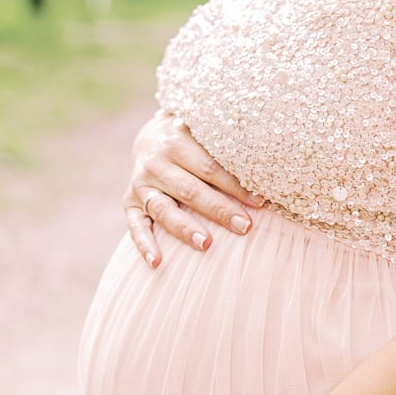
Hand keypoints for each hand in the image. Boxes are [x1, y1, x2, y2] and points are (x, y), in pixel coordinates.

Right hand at [125, 110, 264, 268]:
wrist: (149, 136)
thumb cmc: (190, 138)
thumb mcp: (202, 132)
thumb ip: (224, 146)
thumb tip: (266, 168)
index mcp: (176, 141)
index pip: (210, 168)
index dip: (235, 186)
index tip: (260, 201)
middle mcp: (156, 163)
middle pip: (190, 190)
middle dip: (218, 210)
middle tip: (244, 227)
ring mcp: (141, 184)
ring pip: (164, 210)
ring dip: (185, 228)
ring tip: (207, 244)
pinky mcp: (129, 201)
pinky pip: (136, 225)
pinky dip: (144, 244)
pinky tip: (157, 262)